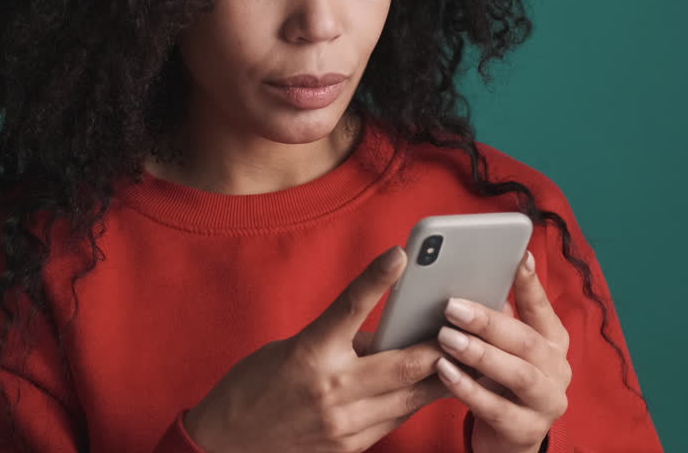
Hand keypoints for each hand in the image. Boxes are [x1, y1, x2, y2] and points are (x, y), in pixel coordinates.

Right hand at [185, 246, 452, 452]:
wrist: (225, 446)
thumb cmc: (253, 391)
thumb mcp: (290, 352)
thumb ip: (335, 343)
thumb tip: (379, 336)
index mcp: (309, 353)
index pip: (350, 306)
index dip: (377, 277)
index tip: (400, 253)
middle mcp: (332, 388)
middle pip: (405, 363)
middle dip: (440, 344)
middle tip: (463, 323)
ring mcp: (344, 423)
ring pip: (410, 397)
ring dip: (440, 376)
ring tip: (463, 356)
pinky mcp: (349, 448)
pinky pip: (394, 421)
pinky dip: (413, 402)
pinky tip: (428, 389)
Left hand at [435, 250, 570, 452]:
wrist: (507, 438)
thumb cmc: (499, 380)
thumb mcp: (501, 347)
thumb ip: (494, 318)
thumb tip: (467, 279)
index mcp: (552, 340)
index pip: (542, 307)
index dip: (530, 283)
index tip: (518, 256)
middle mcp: (558, 369)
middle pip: (527, 341)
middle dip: (489, 322)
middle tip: (452, 306)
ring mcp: (547, 402)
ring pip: (519, 375)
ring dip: (480, 355)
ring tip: (446, 338)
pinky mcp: (528, 432)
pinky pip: (498, 409)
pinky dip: (470, 390)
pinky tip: (445, 372)